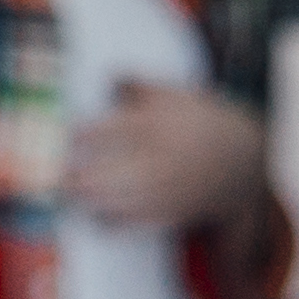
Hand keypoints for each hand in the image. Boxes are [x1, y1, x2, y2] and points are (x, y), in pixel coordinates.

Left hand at [64, 82, 267, 230]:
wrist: (245, 161)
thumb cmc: (201, 120)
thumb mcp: (174, 94)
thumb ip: (136, 84)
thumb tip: (104, 75)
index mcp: (157, 126)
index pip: (109, 130)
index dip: (79, 136)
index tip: (62, 138)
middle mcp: (160, 159)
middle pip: (108, 171)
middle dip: (76, 176)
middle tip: (53, 175)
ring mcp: (167, 188)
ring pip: (119, 200)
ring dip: (88, 201)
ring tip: (65, 196)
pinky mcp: (173, 212)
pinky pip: (138, 222)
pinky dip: (112, 223)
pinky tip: (94, 220)